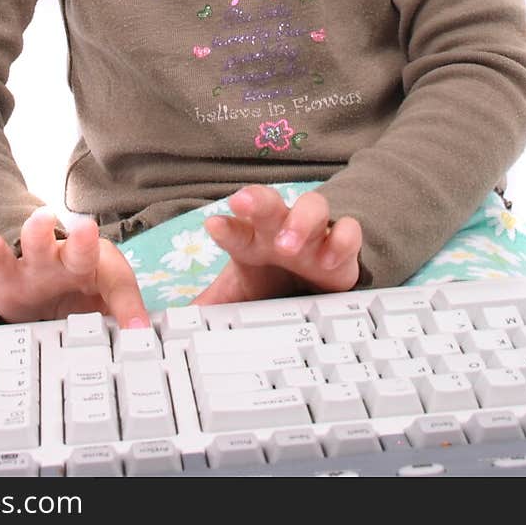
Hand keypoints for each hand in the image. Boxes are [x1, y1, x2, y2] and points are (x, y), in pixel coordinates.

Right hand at [0, 207, 149, 326]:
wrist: (40, 292)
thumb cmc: (79, 294)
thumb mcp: (103, 307)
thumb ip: (121, 318)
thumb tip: (141, 341)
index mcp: (99, 269)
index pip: (118, 283)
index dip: (129, 306)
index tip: (137, 329)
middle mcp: (69, 261)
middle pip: (79, 248)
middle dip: (83, 240)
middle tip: (88, 229)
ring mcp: (37, 265)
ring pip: (38, 244)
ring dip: (39, 231)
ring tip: (40, 219)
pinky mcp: (8, 277)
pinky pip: (0, 261)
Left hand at [191, 185, 361, 306]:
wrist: (312, 284)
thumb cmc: (270, 280)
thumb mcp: (241, 294)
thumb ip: (215, 304)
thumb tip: (176, 324)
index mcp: (252, 238)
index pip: (235, 228)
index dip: (225, 228)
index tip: (213, 226)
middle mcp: (281, 228)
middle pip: (269, 202)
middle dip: (257, 200)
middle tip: (243, 204)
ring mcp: (314, 233)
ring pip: (312, 206)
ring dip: (300, 221)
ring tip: (288, 245)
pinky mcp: (343, 247)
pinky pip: (349, 231)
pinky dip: (342, 240)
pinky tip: (330, 258)